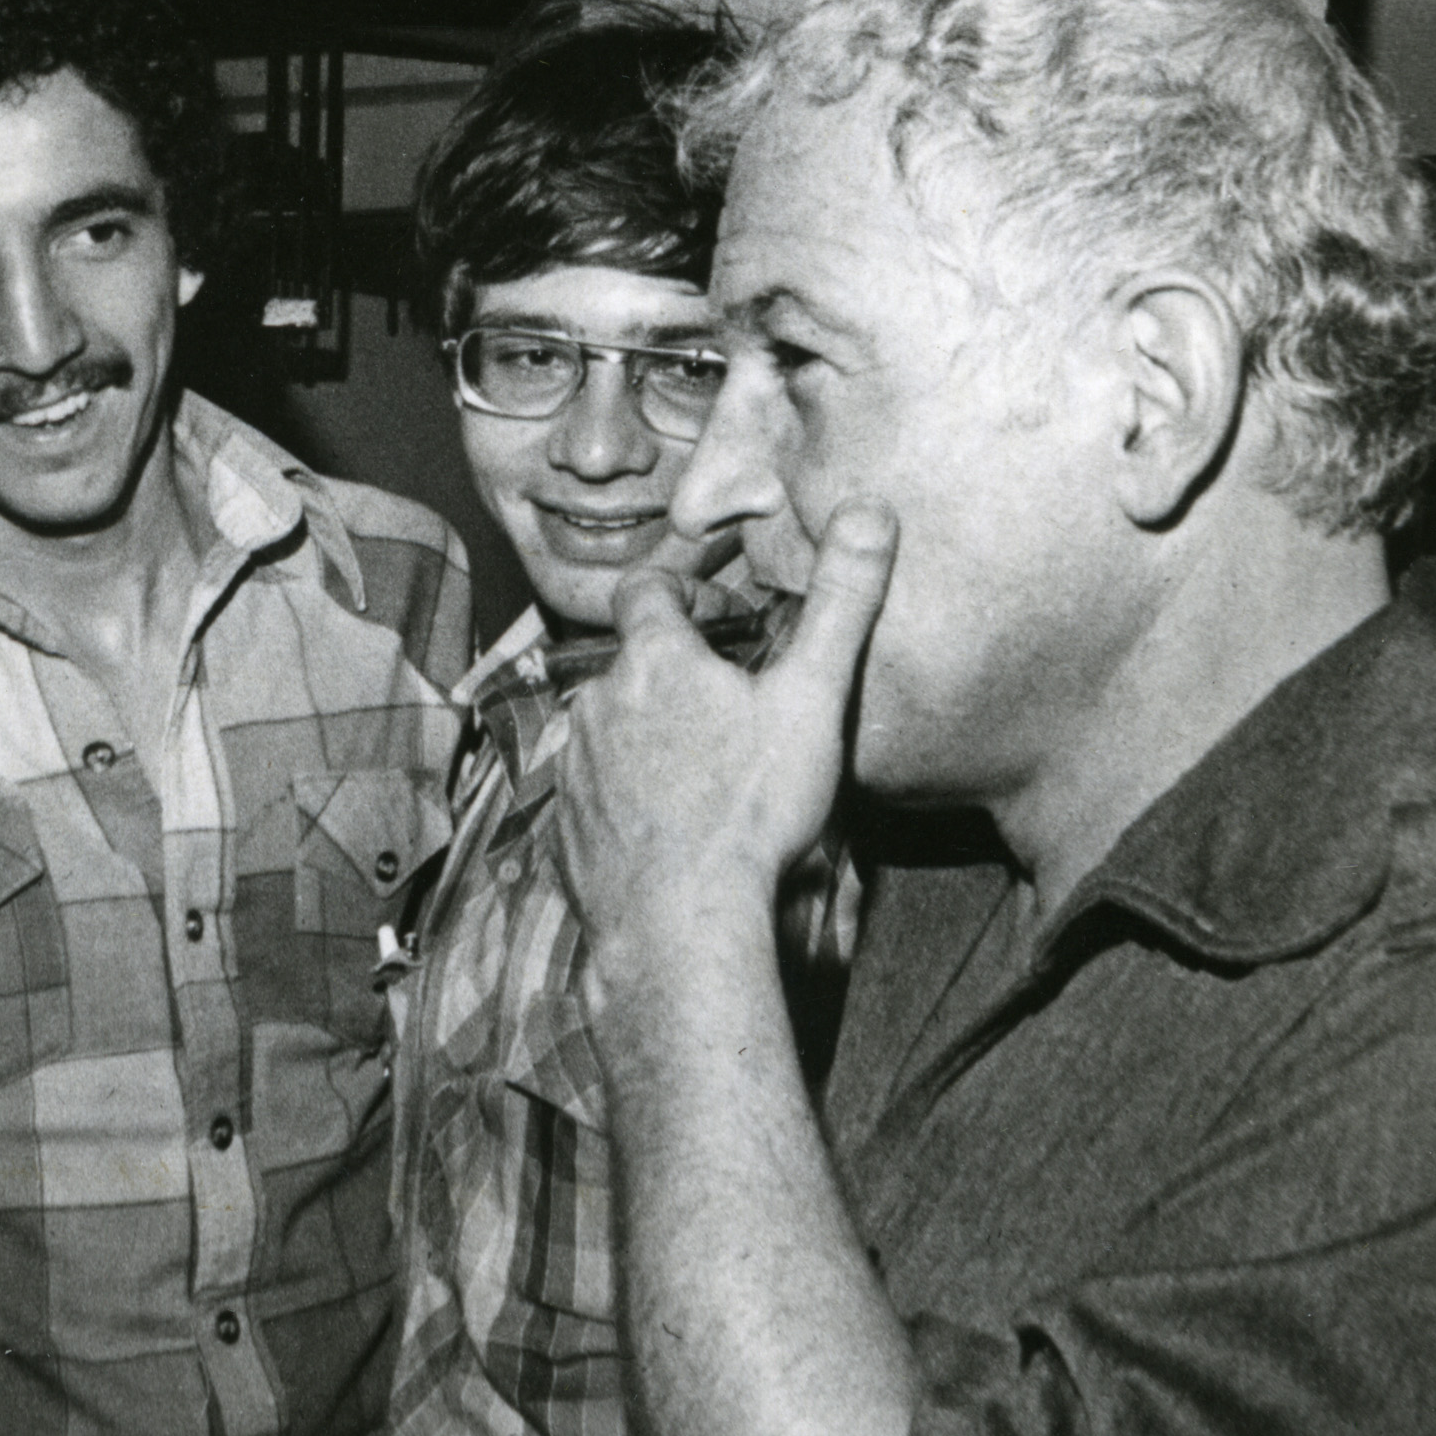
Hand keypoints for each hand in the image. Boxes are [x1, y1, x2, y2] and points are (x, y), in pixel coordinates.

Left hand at [556, 501, 897, 954]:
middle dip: (679, 674)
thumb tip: (869, 512)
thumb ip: (841, 604)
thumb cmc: (750, 810)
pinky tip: (674, 826)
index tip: (728, 622)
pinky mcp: (566, 824)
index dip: (687, 593)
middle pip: (633, 663)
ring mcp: (574, 766)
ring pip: (612, 728)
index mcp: (653, 660)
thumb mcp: (812, 700)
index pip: (648, 588)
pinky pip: (596, 792)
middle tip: (735, 710)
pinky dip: (629, 797)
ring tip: (708, 775)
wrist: (679, 923)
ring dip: (651, 736)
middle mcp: (597, 702)